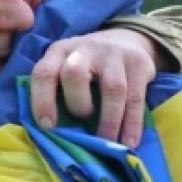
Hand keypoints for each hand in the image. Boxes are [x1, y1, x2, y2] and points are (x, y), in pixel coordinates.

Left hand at [30, 29, 158, 145]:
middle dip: (78, 104)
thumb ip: (58, 92)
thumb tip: (58, 135)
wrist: (125, 39)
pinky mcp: (138, 62)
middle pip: (75, 74)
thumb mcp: (66, 68)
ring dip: (109, 120)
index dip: (42, 100)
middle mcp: (84, 49)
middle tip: (83, 121)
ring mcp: (113, 54)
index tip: (48, 126)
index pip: (43, 73)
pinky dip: (132, 123)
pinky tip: (129, 141)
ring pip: (112, 88)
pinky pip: (136, 97)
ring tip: (108, 142)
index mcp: (59, 52)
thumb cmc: (87, 67)